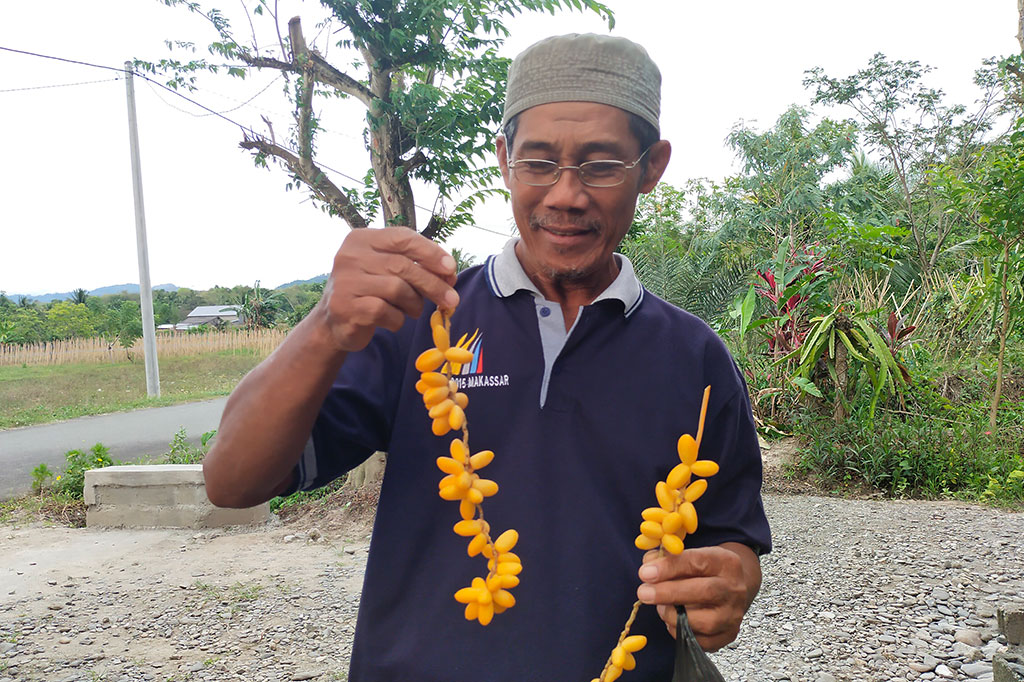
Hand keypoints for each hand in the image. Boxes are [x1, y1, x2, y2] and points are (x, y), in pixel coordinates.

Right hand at [315, 227, 458, 351]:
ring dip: (414, 304)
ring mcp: (345, 282)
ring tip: (414, 310)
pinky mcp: (345, 307)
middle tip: (452, 299)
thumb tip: (449, 273)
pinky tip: (394, 320)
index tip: (451, 268)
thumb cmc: (369, 291)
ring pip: (397, 289)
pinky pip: (386, 312)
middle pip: (403, 266)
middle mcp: (350, 256)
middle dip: (433, 284)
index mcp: (361, 239)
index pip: (402, 238)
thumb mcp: (387, 270)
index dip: (431, 252)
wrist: (334, 322)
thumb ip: (414, 265)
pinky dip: (398, 319)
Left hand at [635, 543, 759, 651]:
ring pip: (705, 621)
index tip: (645, 573)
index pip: (697, 563)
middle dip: (669, 593)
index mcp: (725, 562)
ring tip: (660, 608)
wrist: (728, 589)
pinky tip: (672, 621)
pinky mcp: (728, 635)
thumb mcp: (688, 555)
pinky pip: (701, 641)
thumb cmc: (702, 570)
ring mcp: (733, 615)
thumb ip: (665, 558)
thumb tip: (647, 568)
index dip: (669, 568)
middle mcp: (734, 589)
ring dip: (674, 616)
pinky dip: (680, 632)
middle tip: (643, 593)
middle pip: (705, 591)